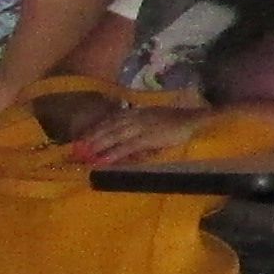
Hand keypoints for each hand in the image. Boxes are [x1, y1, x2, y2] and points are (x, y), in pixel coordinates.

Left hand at [60, 100, 188, 166]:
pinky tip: (103, 160)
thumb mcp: (158, 122)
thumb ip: (143, 128)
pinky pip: (127, 146)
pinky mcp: (148, 138)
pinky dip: (114, 153)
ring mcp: (141, 126)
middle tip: (76, 148)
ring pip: (114, 135)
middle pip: (109, 126)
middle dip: (92, 136)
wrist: (197, 121)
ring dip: (98, 144)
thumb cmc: (180, 124)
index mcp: (138, 113)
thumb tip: (129, 141)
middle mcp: (137, 117)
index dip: (97, 127)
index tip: (83, 136)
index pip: (112, 119)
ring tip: (85, 154)